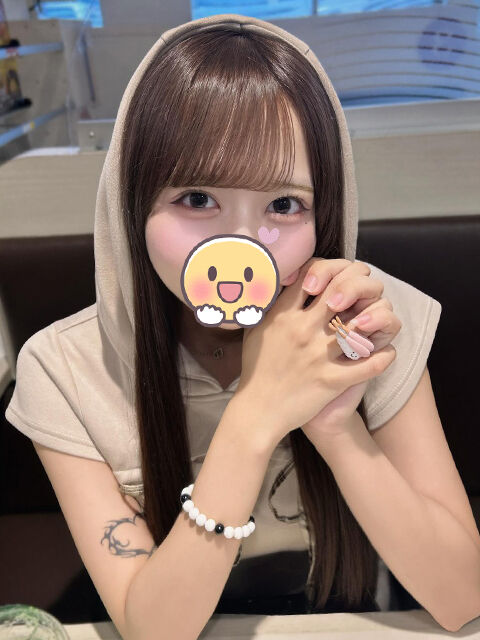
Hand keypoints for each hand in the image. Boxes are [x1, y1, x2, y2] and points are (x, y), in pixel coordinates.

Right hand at [234, 257, 396, 450]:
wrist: (258, 412)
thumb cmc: (257, 369)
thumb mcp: (255, 330)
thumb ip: (271, 305)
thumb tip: (285, 281)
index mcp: (282, 315)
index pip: (312, 275)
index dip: (332, 269)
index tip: (341, 277)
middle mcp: (302, 330)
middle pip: (341, 290)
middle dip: (359, 285)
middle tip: (366, 291)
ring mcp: (318, 355)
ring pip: (359, 323)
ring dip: (374, 319)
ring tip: (375, 322)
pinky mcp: (330, 380)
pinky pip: (368, 364)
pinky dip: (383, 356)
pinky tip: (387, 353)